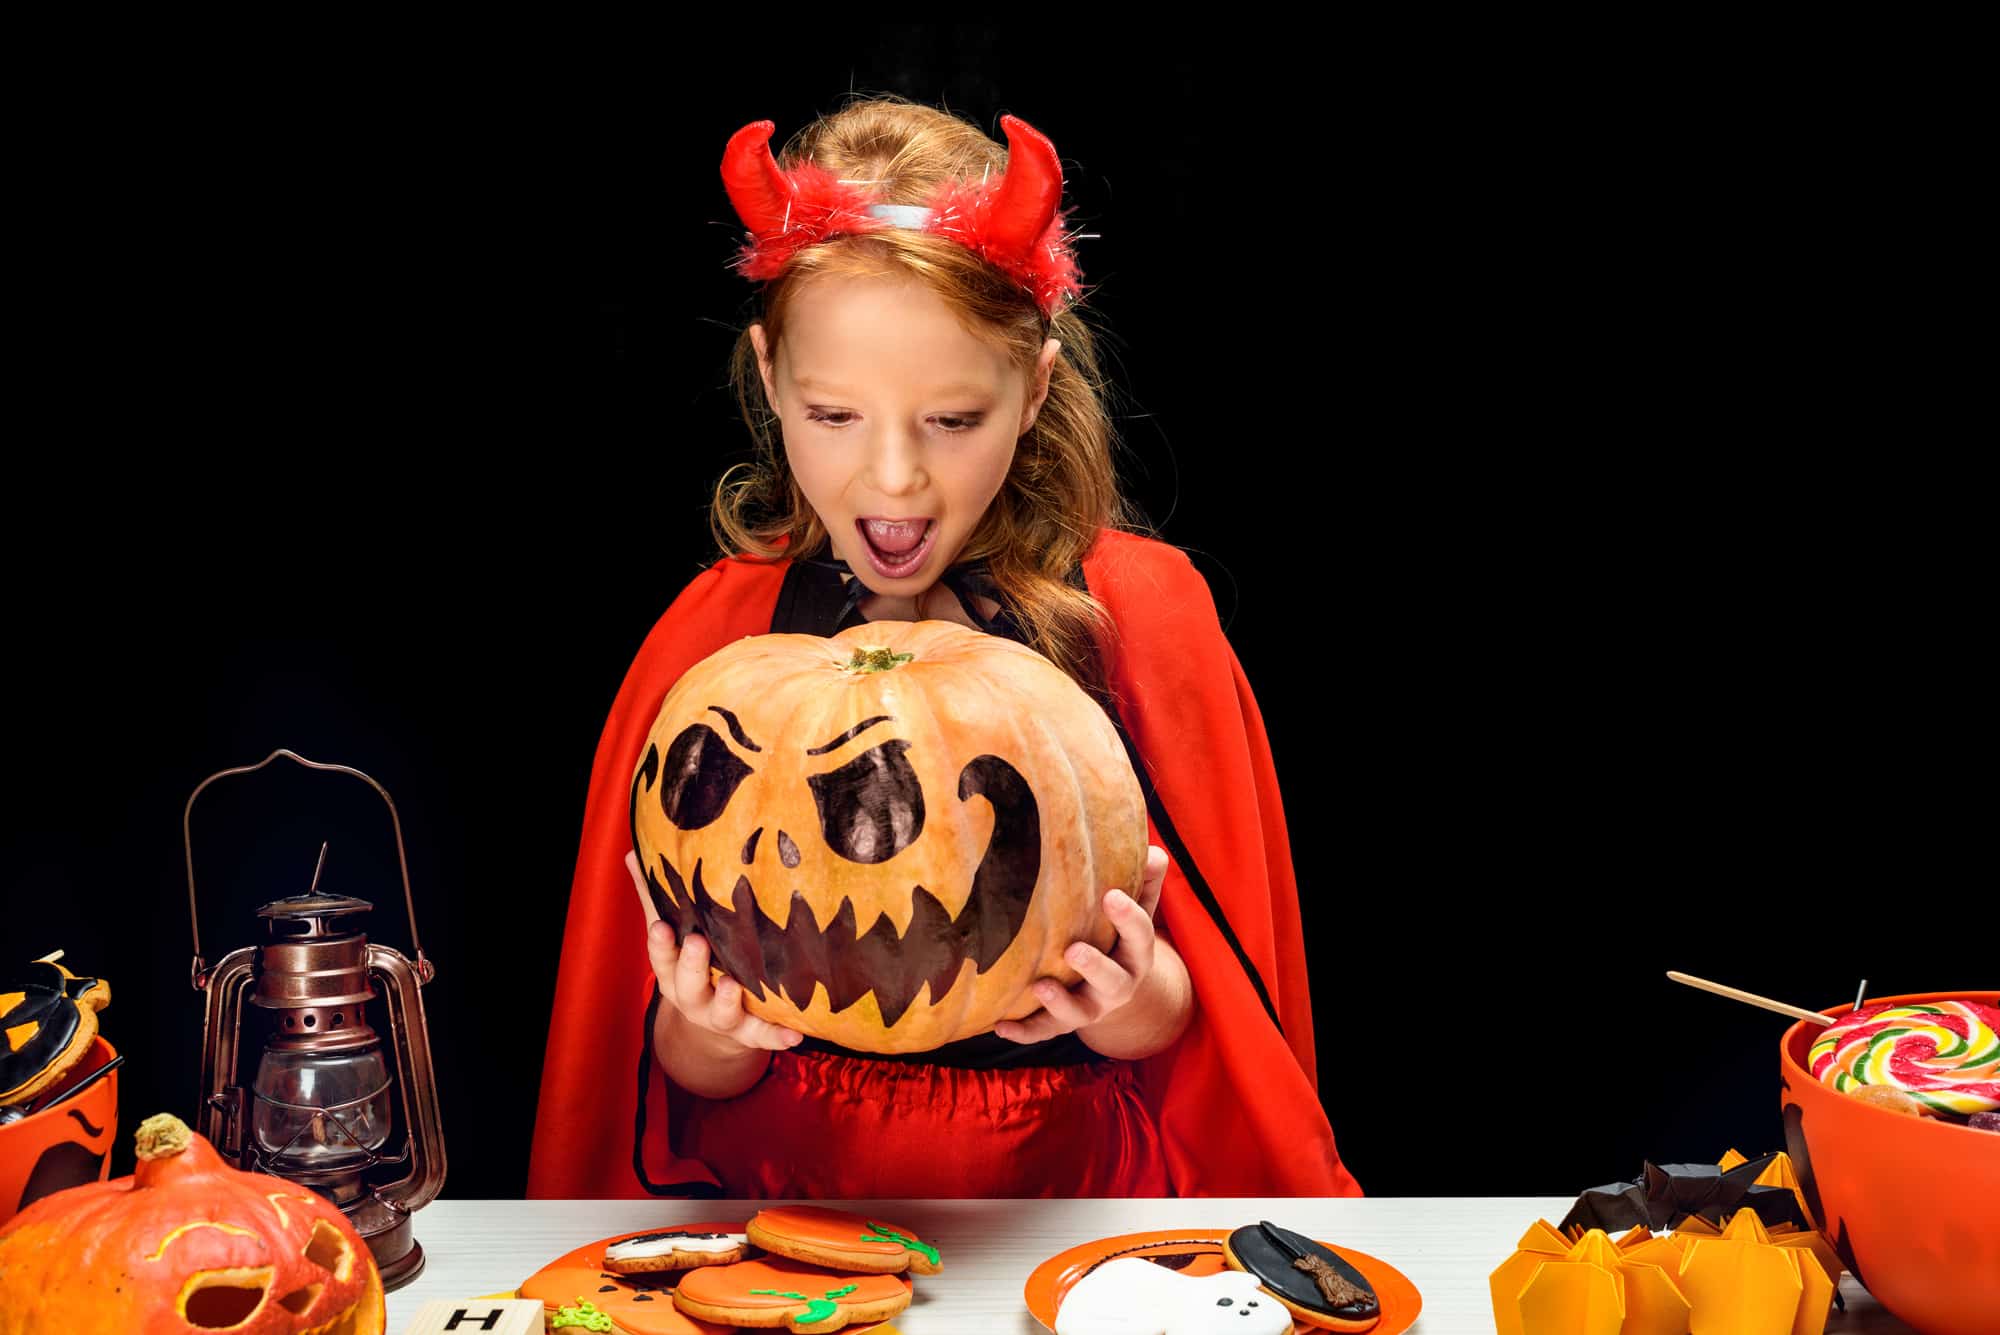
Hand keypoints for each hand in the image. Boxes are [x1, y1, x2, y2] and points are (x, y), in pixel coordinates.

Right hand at [626, 850, 801, 1052]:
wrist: (719, 1021)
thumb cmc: (696, 962)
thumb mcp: (675, 931)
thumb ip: (657, 895)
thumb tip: (635, 852)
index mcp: (674, 971)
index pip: (662, 956)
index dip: (661, 943)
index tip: (662, 926)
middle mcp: (693, 996)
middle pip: (686, 986)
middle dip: (690, 966)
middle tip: (698, 943)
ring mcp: (721, 1017)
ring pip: (720, 1014)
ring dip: (725, 1001)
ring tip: (732, 986)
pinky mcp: (750, 1032)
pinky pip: (762, 1037)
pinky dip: (776, 1037)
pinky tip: (794, 1035)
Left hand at [993, 845, 1171, 1044]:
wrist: (1116, 990)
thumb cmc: (1118, 936)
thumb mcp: (1136, 910)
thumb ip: (1144, 882)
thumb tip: (1155, 852)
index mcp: (1135, 954)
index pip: (1139, 936)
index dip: (1128, 917)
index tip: (1111, 896)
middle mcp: (1117, 985)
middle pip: (1113, 981)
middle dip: (1094, 967)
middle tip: (1073, 950)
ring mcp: (1090, 1006)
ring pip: (1079, 1012)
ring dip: (1060, 1002)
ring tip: (1040, 986)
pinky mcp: (1063, 1023)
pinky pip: (1044, 1031)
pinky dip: (1024, 1031)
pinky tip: (1000, 1025)